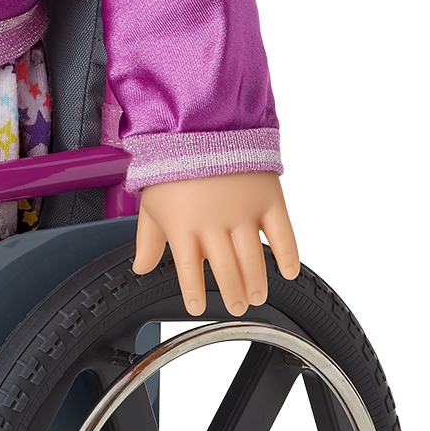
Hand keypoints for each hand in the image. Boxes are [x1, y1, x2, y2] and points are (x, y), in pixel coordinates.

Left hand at [131, 171, 299, 317]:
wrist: (202, 122)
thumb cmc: (173, 163)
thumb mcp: (151, 203)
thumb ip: (149, 240)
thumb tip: (141, 268)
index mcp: (184, 226)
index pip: (190, 271)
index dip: (195, 293)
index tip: (200, 308)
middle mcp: (214, 222)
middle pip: (226, 269)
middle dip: (233, 293)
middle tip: (238, 307)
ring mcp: (243, 211)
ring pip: (253, 258)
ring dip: (256, 282)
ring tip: (257, 296)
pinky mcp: (268, 198)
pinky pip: (283, 234)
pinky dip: (288, 256)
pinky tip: (288, 273)